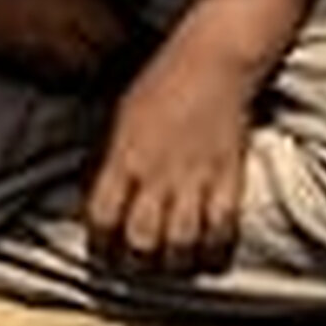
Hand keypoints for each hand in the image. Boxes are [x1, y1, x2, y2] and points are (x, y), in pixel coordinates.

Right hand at [0, 0, 142, 88]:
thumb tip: (137, 3)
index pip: (118, 40)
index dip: (138, 46)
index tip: (149, 44)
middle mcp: (47, 28)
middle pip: (94, 67)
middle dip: (115, 65)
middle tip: (127, 60)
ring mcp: (17, 42)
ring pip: (63, 79)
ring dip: (84, 76)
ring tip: (96, 66)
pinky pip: (30, 74)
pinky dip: (51, 75)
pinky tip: (59, 63)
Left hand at [85, 29, 262, 278]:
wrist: (214, 61)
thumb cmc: (161, 82)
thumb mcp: (120, 118)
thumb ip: (108, 159)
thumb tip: (96, 192)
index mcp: (124, 158)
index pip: (103, 218)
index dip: (100, 244)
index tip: (104, 250)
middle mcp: (157, 175)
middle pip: (142, 240)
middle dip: (136, 262)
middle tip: (137, 264)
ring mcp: (196, 178)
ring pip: (182, 242)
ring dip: (175, 261)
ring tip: (171, 263)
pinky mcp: (229, 177)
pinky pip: (223, 227)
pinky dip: (215, 248)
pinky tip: (208, 254)